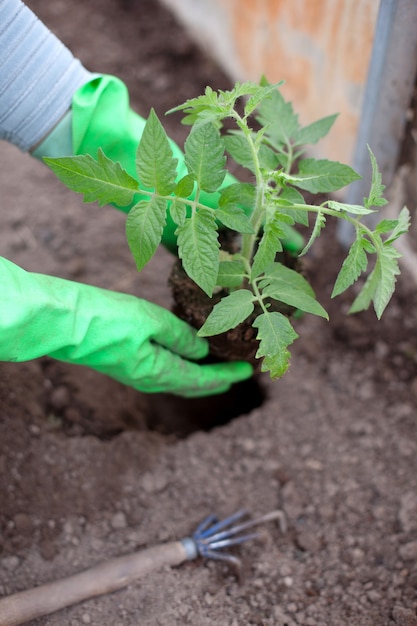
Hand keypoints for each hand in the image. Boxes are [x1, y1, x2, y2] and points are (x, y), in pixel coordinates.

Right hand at [0, 257, 252, 396]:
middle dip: (214, 381)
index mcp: (158, 372)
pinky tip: (183, 354)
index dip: (225, 376)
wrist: (62, 322)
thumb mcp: (151, 321)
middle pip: (190, 385)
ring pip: (176, 378)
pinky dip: (181, 365)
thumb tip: (201, 351)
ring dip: (198, 374)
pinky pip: (162, 369)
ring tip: (215, 367)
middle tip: (236, 374)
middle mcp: (148, 379)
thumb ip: (180, 336)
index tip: (247, 371)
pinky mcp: (124, 360)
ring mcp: (135, 371)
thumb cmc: (106, 319)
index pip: (201, 380)